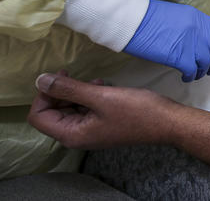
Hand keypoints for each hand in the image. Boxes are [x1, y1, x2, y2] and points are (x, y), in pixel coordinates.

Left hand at [27, 71, 175, 149]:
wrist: (168, 122)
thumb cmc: (136, 110)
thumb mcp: (100, 96)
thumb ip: (69, 89)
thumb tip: (40, 80)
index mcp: (71, 134)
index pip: (39, 116)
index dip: (44, 94)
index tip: (61, 76)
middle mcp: (77, 136)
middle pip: (52, 112)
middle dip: (61, 92)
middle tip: (75, 74)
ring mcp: (90, 131)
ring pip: (69, 109)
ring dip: (76, 92)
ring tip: (94, 81)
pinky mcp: (102, 124)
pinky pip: (84, 109)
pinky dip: (88, 96)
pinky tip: (102, 86)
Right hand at [125, 0, 209, 81]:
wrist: (134, 20)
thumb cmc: (148, 17)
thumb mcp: (177, 15)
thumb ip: (190, 27)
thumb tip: (195, 40)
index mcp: (199, 18)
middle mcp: (200, 30)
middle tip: (209, 69)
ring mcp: (192, 44)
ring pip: (206, 63)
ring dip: (201, 71)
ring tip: (194, 74)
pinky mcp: (180, 57)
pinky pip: (192, 71)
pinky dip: (191, 76)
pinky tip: (185, 77)